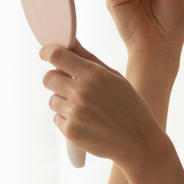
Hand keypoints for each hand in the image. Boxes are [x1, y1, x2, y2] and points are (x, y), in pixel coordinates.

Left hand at [40, 39, 164, 171]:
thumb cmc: (129, 106)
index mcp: (94, 75)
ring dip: (63, 102)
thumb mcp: (115, 78)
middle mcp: (82, 92)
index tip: (45, 53)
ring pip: (52, 100)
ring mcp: (75, 113)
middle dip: (55, 80)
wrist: (138, 142)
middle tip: (68, 85)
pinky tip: (86, 123)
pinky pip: (57, 118)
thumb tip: (69, 41)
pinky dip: (67, 120)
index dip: (47, 52)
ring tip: (85, 109)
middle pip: (48, 78)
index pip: (57, 56)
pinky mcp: (70, 132)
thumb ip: (89, 58)